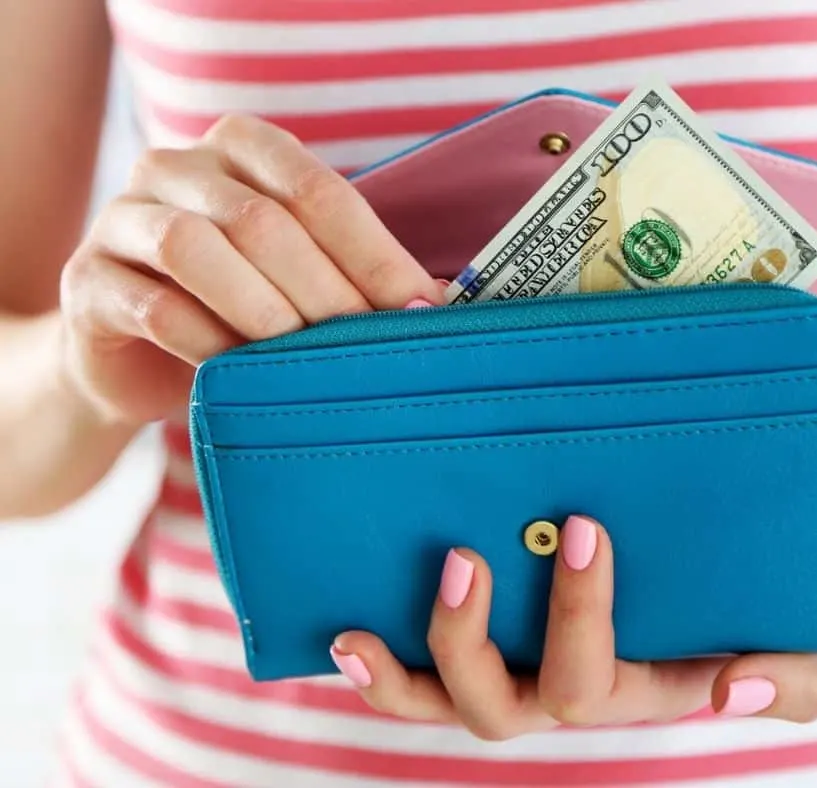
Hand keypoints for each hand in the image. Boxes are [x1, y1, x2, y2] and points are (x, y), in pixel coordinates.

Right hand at [59, 115, 441, 424]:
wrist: (136, 361)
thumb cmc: (235, 313)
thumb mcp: (297, 282)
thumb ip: (351, 276)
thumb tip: (435, 303)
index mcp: (242, 149)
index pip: (319, 190)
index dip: (375, 255)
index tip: (421, 311)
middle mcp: (178, 167)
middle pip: (264, 220)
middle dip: (327, 291)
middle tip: (368, 348)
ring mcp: (124, 217)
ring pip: (196, 247)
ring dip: (262, 310)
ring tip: (301, 357)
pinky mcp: (90, 279)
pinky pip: (153, 306)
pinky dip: (206, 342)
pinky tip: (237, 372)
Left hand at [331, 516, 816, 738]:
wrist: (718, 597)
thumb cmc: (752, 619)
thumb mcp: (794, 651)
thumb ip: (787, 680)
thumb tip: (730, 692)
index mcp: (625, 690)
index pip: (589, 677)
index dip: (578, 615)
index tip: (583, 528)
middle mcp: (557, 692)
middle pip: (498, 704)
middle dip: (469, 641)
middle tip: (464, 560)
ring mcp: (511, 675)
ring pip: (440, 704)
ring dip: (398, 675)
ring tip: (356, 634)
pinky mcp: (477, 651)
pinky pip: (415, 684)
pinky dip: (377, 672)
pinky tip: (343, 635)